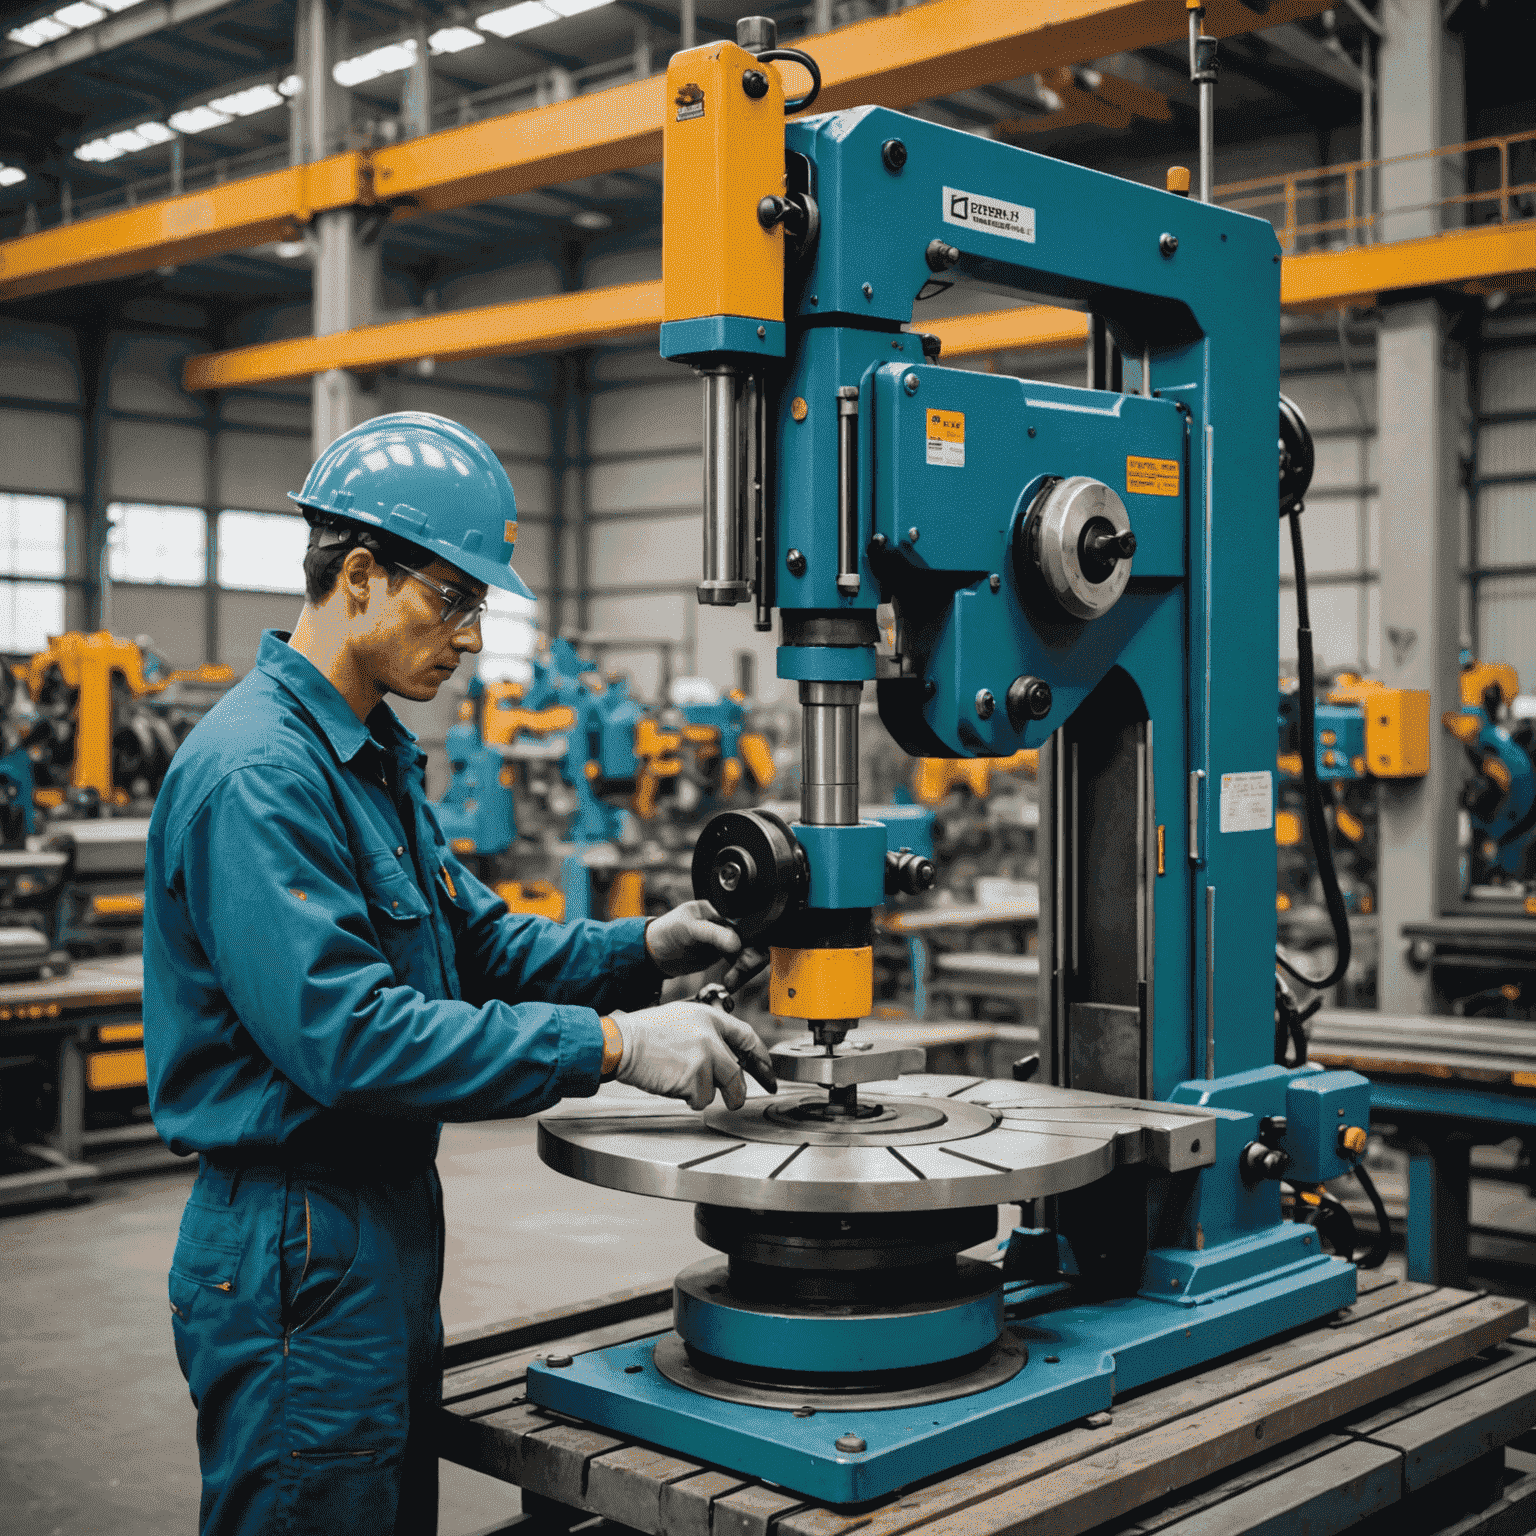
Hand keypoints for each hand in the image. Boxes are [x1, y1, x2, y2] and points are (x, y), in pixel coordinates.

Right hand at [610, 1001, 776, 1110]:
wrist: (622, 1043)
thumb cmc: (645, 1033)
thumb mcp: (681, 1017)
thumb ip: (706, 1032)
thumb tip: (724, 1054)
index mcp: (710, 1017)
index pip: (747, 1036)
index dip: (760, 1056)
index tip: (767, 1070)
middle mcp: (711, 1036)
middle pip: (737, 1072)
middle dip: (736, 1092)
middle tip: (733, 1100)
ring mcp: (705, 1057)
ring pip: (719, 1089)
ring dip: (703, 1093)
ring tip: (682, 1082)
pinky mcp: (695, 1078)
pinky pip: (701, 1099)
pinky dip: (689, 1099)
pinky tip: (673, 1084)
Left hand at [645, 900, 741, 977]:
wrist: (654, 956)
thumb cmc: (665, 932)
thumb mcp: (689, 928)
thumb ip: (712, 934)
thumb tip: (736, 942)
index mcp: (715, 909)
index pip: (740, 919)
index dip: (746, 933)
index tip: (743, 947)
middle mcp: (722, 923)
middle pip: (747, 936)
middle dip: (749, 952)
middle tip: (743, 964)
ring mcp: (722, 940)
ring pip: (745, 951)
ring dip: (744, 964)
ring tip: (735, 975)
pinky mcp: (719, 954)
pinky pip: (736, 962)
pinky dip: (738, 971)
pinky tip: (733, 977)